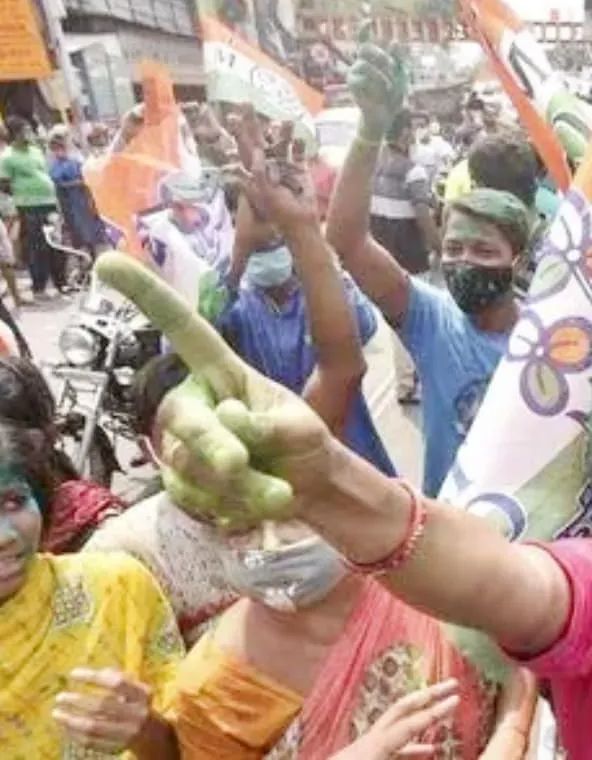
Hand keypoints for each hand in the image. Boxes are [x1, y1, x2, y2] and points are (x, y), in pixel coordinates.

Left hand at [52, 668, 151, 753]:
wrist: (152, 735)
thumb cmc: (135, 704)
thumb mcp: (133, 688)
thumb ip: (115, 677)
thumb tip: (86, 673)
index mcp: (143, 694)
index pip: (116, 682)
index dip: (93, 677)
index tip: (72, 674)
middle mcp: (138, 714)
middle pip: (102, 706)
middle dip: (77, 701)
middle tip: (59, 697)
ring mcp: (128, 733)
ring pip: (93, 727)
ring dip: (70, 720)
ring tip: (56, 713)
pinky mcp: (117, 748)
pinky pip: (90, 742)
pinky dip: (74, 734)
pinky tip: (65, 726)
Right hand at [95, 252, 331, 530]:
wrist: (307, 490)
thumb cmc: (301, 443)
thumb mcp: (302, 428)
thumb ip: (270, 426)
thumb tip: (228, 421)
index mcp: (220, 371)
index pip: (183, 330)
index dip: (147, 296)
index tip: (107, 261)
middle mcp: (192, 404)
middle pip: (184, 420)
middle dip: (213, 446)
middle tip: (238, 465)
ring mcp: (180, 446)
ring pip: (193, 469)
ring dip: (241, 487)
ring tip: (280, 492)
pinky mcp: (180, 485)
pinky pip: (196, 499)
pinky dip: (234, 508)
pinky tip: (257, 505)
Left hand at [230, 105, 317, 233]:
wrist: (302, 223)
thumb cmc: (279, 212)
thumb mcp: (264, 194)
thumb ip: (258, 174)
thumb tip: (256, 154)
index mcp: (255, 171)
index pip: (244, 148)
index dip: (239, 133)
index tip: (233, 116)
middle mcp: (267, 165)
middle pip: (259, 139)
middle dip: (253, 123)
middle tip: (247, 103)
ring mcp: (284, 167)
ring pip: (280, 144)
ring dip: (282, 132)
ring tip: (286, 120)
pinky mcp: (300, 170)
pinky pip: (299, 154)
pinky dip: (300, 146)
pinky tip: (300, 138)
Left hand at [329, 679, 460, 759]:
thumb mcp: (371, 758)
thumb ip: (398, 752)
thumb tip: (429, 752)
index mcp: (374, 748)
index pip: (410, 724)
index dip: (436, 712)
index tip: (458, 698)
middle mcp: (370, 742)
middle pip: (403, 710)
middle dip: (428, 696)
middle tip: (452, 685)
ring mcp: (366, 748)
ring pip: (398, 726)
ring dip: (423, 718)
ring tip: (445, 711)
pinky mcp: (363, 757)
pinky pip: (393, 747)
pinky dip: (413, 746)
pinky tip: (428, 751)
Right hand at [348, 36, 408, 141]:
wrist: (385, 116)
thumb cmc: (392, 97)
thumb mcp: (401, 77)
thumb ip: (399, 60)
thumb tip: (396, 41)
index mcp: (371, 61)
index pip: (363, 41)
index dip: (363, 30)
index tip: (367, 21)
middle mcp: (360, 64)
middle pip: (366, 49)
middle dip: (382, 57)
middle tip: (393, 69)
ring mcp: (354, 74)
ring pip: (366, 66)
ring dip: (382, 76)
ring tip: (388, 88)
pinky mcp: (352, 85)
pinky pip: (362, 79)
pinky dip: (374, 87)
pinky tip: (378, 95)